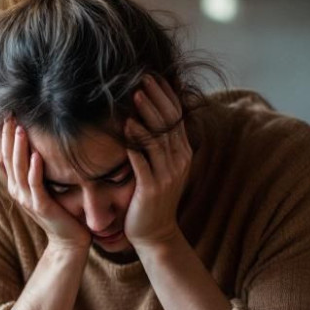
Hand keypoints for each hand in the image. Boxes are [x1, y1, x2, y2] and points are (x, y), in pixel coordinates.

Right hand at [0, 118, 90, 250]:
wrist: (68, 239)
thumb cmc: (60, 210)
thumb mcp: (44, 187)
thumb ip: (37, 170)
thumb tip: (39, 144)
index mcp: (16, 184)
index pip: (4, 155)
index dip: (3, 136)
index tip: (7, 115)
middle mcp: (17, 190)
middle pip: (8, 158)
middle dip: (8, 136)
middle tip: (10, 114)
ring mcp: (27, 199)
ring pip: (19, 169)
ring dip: (19, 148)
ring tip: (20, 129)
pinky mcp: (41, 206)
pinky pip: (35, 185)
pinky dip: (35, 170)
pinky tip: (37, 156)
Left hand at [124, 75, 191, 250]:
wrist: (155, 233)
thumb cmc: (153, 197)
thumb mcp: (163, 167)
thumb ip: (160, 143)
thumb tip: (149, 115)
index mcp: (183, 153)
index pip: (177, 117)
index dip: (166, 96)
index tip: (153, 76)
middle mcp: (179, 161)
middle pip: (169, 123)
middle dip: (156, 99)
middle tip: (142, 79)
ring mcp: (167, 175)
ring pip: (158, 138)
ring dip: (147, 115)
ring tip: (135, 96)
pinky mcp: (151, 188)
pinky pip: (143, 161)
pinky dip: (136, 142)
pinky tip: (127, 127)